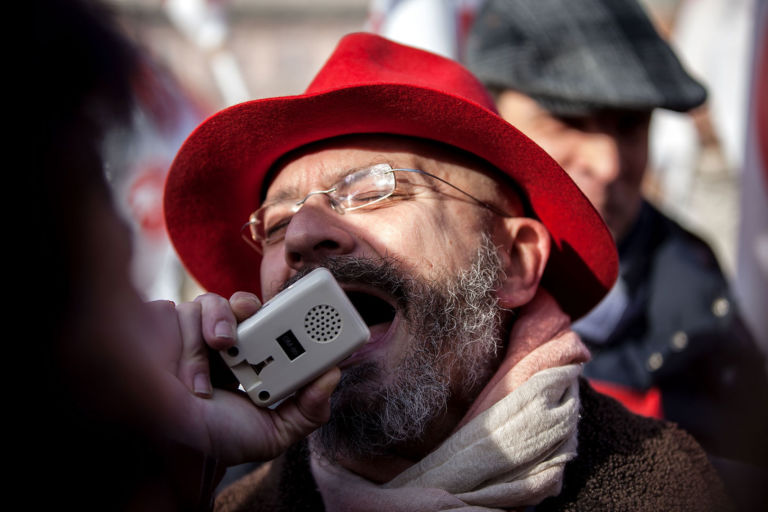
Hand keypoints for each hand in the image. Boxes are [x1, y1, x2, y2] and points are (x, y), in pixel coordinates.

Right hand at [142, 292, 339, 465]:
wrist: (168, 454)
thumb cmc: (212, 439)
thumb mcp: (271, 433)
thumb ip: (307, 411)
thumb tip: (332, 376)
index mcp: (248, 360)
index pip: (271, 328)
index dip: (287, 317)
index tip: (304, 319)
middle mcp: (220, 344)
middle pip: (244, 306)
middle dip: (255, 303)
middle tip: (261, 313)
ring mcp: (190, 334)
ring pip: (214, 302)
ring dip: (221, 319)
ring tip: (224, 345)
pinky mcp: (163, 328)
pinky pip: (184, 312)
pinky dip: (190, 339)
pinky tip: (193, 378)